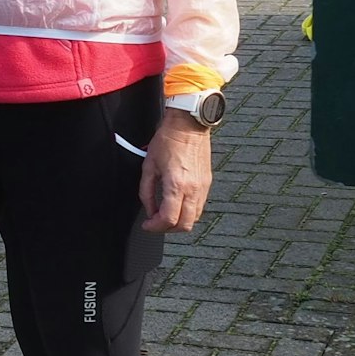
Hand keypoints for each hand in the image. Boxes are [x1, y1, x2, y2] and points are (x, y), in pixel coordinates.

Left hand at [139, 111, 212, 232]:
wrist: (188, 126)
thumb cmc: (168, 140)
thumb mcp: (148, 166)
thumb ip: (146, 191)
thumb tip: (149, 209)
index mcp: (177, 185)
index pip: (169, 219)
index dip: (155, 227)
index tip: (147, 225)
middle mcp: (193, 189)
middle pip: (185, 225)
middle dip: (168, 229)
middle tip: (156, 223)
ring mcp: (203, 187)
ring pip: (195, 218)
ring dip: (179, 222)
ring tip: (165, 214)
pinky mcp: (208, 183)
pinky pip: (200, 207)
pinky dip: (188, 212)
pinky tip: (177, 204)